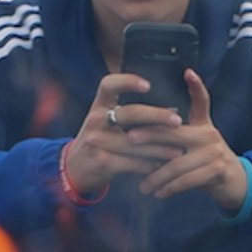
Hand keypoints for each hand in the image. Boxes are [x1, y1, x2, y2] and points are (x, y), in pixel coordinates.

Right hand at [62, 73, 185, 197]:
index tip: (148, 86)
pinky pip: (131, 163)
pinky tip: (159, 166)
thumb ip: (129, 115)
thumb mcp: (104, 122)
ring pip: (135, 143)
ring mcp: (97, 142)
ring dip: (159, 148)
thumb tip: (171, 112)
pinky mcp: (102, 162)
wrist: (74, 169)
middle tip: (177, 122)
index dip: (127, 82)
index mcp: (99, 106)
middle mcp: (96, 120)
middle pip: (130, 113)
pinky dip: (147, 165)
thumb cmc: (98, 141)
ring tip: (177, 151)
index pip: (109, 85)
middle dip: (157, 117)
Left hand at [131, 71, 247, 208]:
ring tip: (142, 187)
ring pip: (177, 163)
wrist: (236, 183)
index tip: (186, 71)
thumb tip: (139, 140)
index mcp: (204, 125)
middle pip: (175, 133)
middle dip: (150, 136)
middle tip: (128, 140)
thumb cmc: (207, 162)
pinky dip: (171, 188)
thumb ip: (176, 137)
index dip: (196, 86)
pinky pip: (187, 180)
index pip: (201, 101)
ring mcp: (214, 153)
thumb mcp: (195, 144)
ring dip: (156, 177)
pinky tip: (158, 194)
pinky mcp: (218, 171)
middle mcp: (209, 135)